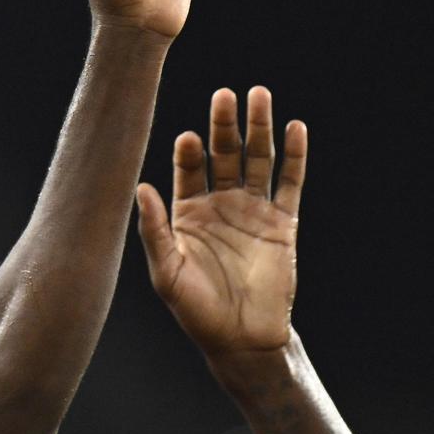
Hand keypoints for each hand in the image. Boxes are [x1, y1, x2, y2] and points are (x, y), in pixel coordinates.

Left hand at [137, 86, 303, 355]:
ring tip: (259, 95)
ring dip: (259, 128)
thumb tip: (139, 187)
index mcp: (187, 213)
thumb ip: (154, 229)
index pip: (188, 169)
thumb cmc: (195, 309)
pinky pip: (290, 183)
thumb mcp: (166, 270)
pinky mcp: (283, 223)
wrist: (241, 337)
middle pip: (224, 154)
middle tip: (224, 95)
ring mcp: (253, 211)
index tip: (187, 137)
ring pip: (258, 160)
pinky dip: (294, 156)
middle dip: (224, 124)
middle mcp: (220, 205)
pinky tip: (294, 128)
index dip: (189, 151)